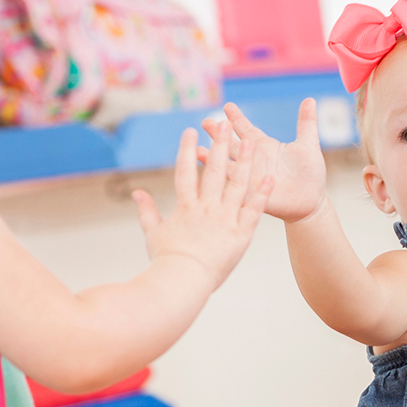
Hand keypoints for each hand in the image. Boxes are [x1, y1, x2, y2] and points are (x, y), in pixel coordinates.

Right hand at [132, 127, 272, 287]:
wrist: (182, 282)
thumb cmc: (166, 261)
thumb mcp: (153, 233)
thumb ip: (146, 211)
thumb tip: (137, 193)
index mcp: (185, 207)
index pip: (185, 172)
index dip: (187, 149)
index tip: (190, 130)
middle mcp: (206, 209)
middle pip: (213, 171)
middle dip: (218, 145)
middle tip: (224, 125)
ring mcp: (225, 220)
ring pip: (237, 185)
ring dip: (244, 162)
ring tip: (250, 142)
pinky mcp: (241, 234)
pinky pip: (253, 210)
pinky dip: (262, 194)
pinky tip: (269, 177)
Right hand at [201, 100, 327, 222]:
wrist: (311, 201)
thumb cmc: (310, 173)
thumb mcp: (308, 145)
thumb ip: (306, 123)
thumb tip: (310, 100)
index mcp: (265, 146)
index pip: (246, 129)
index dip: (237, 118)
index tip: (227, 106)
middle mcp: (253, 159)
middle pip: (231, 144)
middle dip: (218, 133)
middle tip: (205, 122)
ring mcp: (250, 176)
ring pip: (226, 165)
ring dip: (212, 158)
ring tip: (196, 150)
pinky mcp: (251, 193)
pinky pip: (233, 185)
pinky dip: (221, 180)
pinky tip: (208, 175)